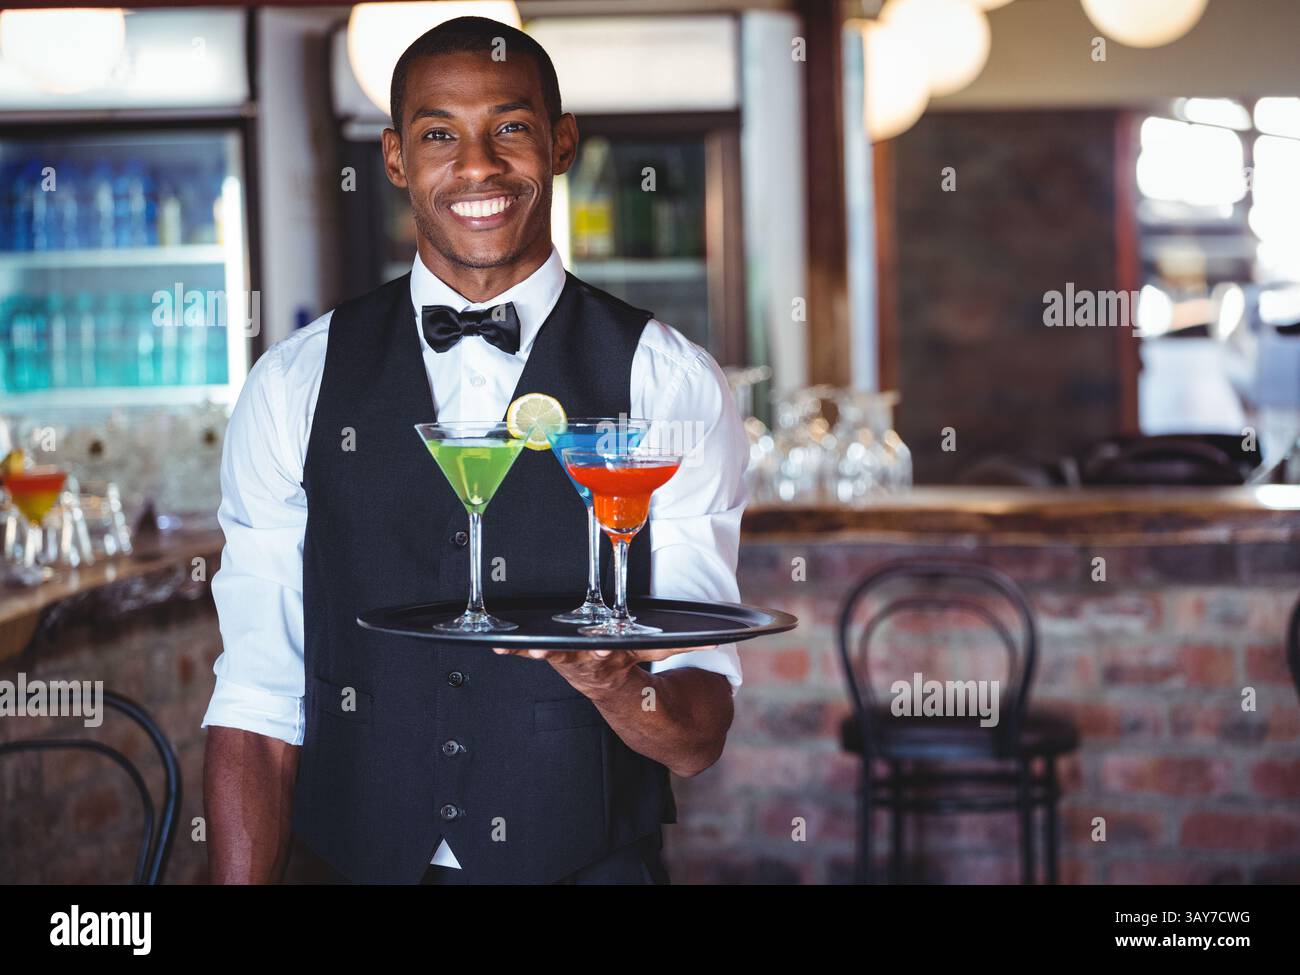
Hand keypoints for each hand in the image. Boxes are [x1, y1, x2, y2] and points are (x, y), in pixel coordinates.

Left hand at [491, 645, 711, 701]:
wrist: (623, 699)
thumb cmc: (638, 664)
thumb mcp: (661, 652)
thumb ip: (684, 645)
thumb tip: (718, 636)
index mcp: (613, 662)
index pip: (604, 657)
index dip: (596, 653)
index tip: (594, 648)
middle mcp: (587, 664)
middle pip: (568, 658)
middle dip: (553, 652)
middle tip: (538, 647)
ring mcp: (567, 663)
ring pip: (547, 655)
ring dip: (527, 651)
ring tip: (510, 644)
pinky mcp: (553, 657)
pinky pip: (530, 652)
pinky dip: (513, 648)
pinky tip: (494, 643)